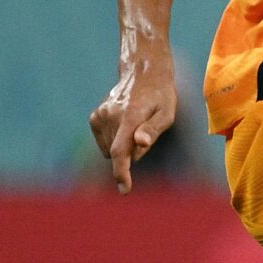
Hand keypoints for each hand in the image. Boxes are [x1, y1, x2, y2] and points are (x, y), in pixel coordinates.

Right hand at [90, 63, 179, 193]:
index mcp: (130, 117)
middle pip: (122, 152)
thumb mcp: (167, 113)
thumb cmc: (161, 96)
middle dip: (135, 152)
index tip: (124, 188)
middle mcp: (111, 116)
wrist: (143, 74)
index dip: (122, 172)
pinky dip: (115, 141)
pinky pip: (105, 143)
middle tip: (147, 133)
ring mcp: (100, 116)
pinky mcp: (94, 118)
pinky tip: (125, 125)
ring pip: (112, 149)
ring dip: (125, 146)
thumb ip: (153, 130)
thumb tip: (140, 144)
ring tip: (136, 126)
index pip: (120, 151)